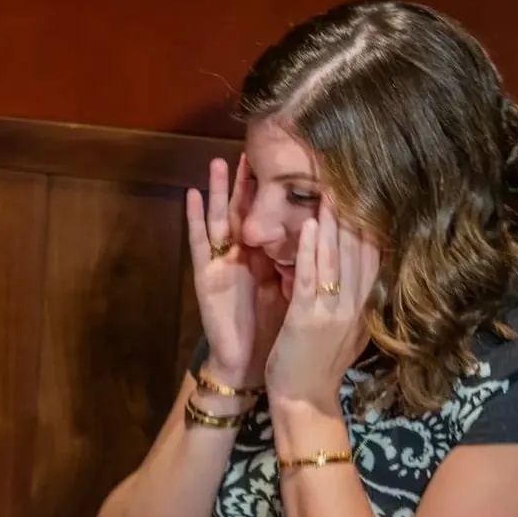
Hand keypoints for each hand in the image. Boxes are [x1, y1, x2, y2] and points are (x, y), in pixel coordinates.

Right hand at [186, 155, 287, 387]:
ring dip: (216, 190)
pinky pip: (198, 244)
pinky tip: (190, 195)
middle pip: (244, 212)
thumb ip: (302, 264)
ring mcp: (222, 265)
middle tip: (252, 149)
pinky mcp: (205, 277)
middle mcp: (243, 257)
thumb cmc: (275, 332)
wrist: (252, 366)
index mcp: (266, 260)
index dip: (276, 194)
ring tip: (218, 160)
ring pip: (219, 219)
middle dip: (247, 183)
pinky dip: (193, 219)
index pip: (271, 219)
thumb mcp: (295, 292)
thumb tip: (327, 236)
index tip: (288, 165)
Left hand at [266, 200, 381, 416]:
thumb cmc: (320, 364)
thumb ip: (356, 302)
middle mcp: (354, 307)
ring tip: (331, 192)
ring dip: (334, 224)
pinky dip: (310, 250)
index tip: (371, 197)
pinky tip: (309, 225)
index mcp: (364, 308)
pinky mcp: (306, 319)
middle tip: (350, 181)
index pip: (375, 259)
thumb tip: (365, 273)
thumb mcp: (349, 331)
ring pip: (336, 259)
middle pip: (359, 253)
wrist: (304, 400)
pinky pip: (309, 278)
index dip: (373, 227)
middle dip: (355, 216)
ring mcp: (331, 312)